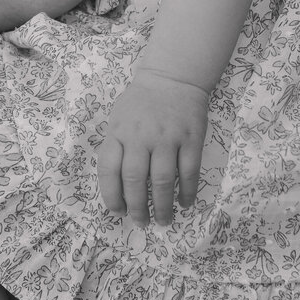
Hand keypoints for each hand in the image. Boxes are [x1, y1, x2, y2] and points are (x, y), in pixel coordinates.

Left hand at [96, 67, 208, 225]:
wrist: (172, 76)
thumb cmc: (141, 102)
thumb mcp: (119, 119)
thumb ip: (116, 148)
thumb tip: (116, 187)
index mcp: (118, 132)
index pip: (108, 170)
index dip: (111, 196)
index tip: (118, 212)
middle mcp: (140, 136)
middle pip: (135, 180)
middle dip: (137, 208)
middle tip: (141, 223)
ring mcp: (167, 137)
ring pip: (162, 180)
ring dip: (162, 206)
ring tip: (163, 221)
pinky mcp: (191, 137)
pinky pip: (189, 171)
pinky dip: (187, 191)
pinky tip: (184, 204)